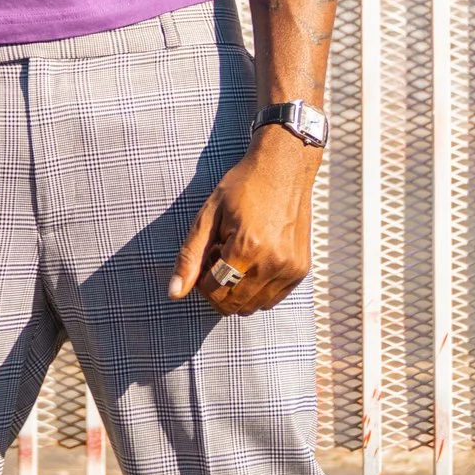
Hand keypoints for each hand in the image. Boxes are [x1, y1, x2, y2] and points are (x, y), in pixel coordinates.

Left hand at [169, 124, 315, 313]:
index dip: (201, 281)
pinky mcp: (300, 269)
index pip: (214, 291)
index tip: (205, 258)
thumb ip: (190, 257)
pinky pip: (272, 299)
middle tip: (219, 257)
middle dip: (218, 288)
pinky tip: (254, 263)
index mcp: (246, 248)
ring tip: (237, 259)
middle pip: (233, 304)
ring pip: (253, 307)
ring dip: (237, 291)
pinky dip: (257, 290)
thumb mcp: (208, 216)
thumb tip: (173, 293)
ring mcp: (290, 268)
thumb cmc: (243, 186)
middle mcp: (272, 263)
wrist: (284, 167)